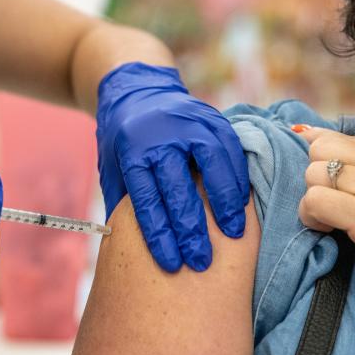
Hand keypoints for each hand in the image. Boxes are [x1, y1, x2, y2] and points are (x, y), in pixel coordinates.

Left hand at [96, 62, 249, 271]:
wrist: (139, 90)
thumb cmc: (125, 141)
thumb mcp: (112, 167)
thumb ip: (121, 202)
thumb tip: (125, 249)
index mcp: (132, 150)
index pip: (146, 198)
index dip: (159, 234)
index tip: (171, 264)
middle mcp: (161, 135)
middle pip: (178, 187)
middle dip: (191, 229)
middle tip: (202, 261)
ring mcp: (189, 123)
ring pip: (212, 165)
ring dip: (224, 203)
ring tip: (233, 234)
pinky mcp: (212, 118)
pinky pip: (231, 150)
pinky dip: (237, 179)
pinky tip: (241, 205)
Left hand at [295, 126, 354, 317]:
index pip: (345, 138)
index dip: (323, 156)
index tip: (317, 174)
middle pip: (322, 149)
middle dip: (316, 177)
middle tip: (330, 206)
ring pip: (314, 172)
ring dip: (313, 199)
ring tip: (329, 223)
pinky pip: (315, 200)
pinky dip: (311, 217)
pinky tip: (327, 232)